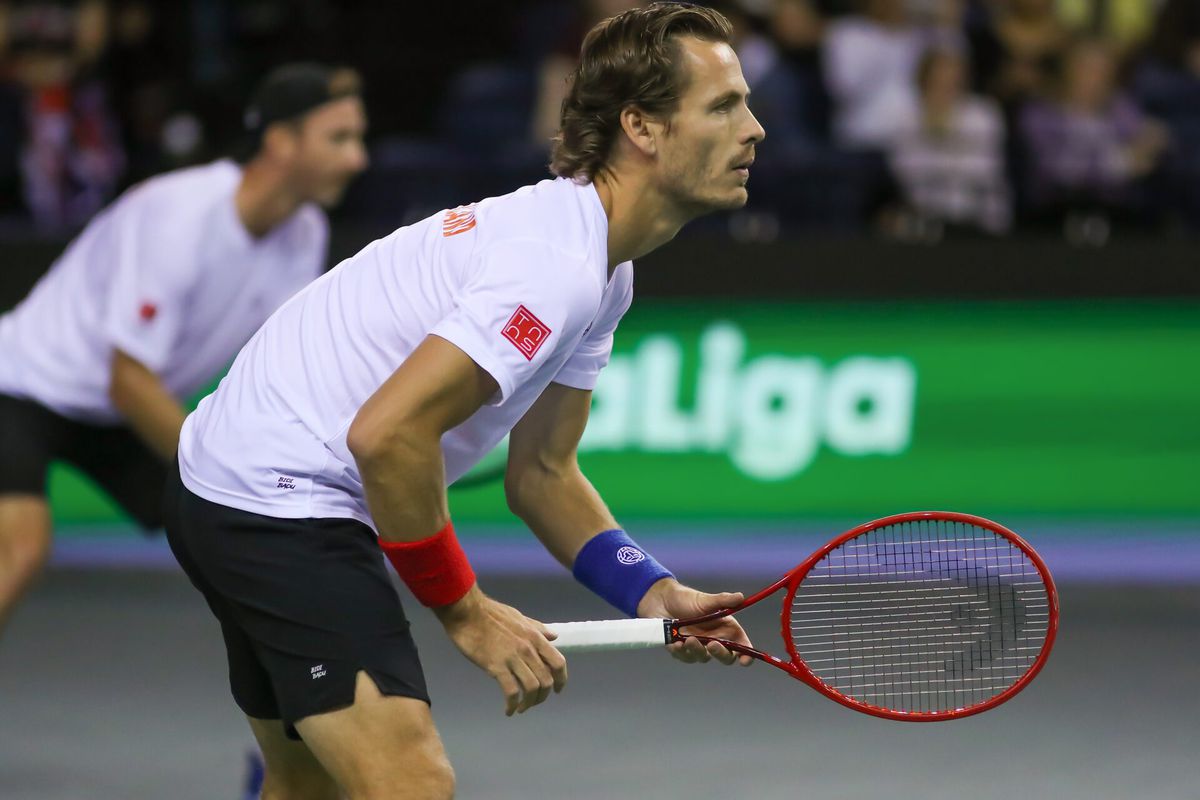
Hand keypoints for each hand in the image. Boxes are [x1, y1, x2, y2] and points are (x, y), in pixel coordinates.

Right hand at [434, 586, 567, 715]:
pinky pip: (511, 692)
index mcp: (535, 637)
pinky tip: (508, 710)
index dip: (561, 680)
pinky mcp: (496, 667)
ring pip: (532, 688)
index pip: (558, 663)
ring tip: (521, 708)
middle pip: (546, 680)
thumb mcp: (519, 617)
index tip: (557, 690)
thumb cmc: (491, 613)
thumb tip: (554, 636)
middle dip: (543, 696)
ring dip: (529, 703)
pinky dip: (512, 705)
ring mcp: (513, 658)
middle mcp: (528, 649)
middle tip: (534, 702)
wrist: (467, 612)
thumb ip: (537, 628)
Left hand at [636, 578, 752, 666]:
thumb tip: (741, 597)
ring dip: (697, 651)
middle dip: (721, 654)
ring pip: (703, 658)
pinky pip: (684, 657)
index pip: (741, 645)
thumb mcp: (706, 600)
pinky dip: (681, 652)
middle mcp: (713, 640)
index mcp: (724, 629)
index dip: (746, 655)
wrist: (660, 601)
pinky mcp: (681, 650)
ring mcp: (697, 647)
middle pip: (725, 657)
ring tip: (688, 639)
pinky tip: (676, 644)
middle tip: (712, 645)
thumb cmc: (686, 599)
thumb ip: (723, 601)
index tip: (745, 660)